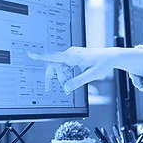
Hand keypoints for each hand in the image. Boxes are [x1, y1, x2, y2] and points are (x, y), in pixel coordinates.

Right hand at [28, 47, 142, 92]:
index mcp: (73, 56)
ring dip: (62, 77)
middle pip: (54, 65)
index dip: (41, 56)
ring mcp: (72, 55)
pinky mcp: (74, 57)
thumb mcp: (92, 75)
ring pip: (59, 67)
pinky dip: (66, 74)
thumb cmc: (103, 63)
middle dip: (53, 77)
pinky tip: (72, 79)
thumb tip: (66, 88)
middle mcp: (71, 54)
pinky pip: (65, 66)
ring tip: (70, 85)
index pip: (54, 56)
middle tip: (49, 88)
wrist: (111, 56)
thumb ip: (78, 82)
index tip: (30, 54)